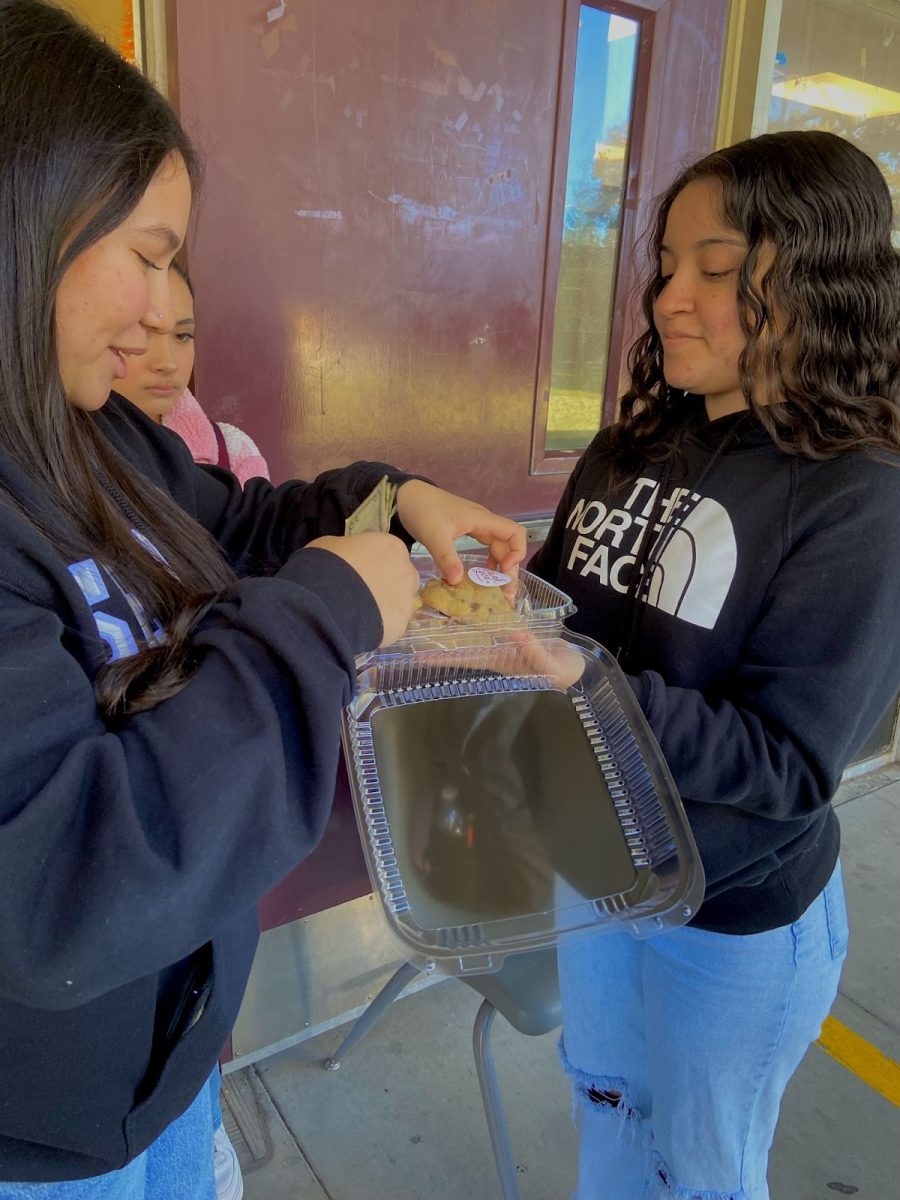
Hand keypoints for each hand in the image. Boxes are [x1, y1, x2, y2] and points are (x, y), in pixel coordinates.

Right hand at [308, 532, 418, 646]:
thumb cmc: (327, 565)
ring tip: (360, 615)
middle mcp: (406, 570)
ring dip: (384, 607)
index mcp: (391, 546)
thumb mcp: (332, 546)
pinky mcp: (402, 624)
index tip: (359, 571)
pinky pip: (392, 624)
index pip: (389, 553)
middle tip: (362, 594)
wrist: (327, 602)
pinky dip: (380, 626)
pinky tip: (361, 628)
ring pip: (399, 603)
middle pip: (400, 577)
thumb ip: (350, 550)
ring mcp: (407, 599)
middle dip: (385, 585)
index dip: (373, 564)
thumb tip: (349, 558)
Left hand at [395, 481, 526, 583]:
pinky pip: (487, 544)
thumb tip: (458, 582)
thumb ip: (446, 557)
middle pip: (509, 543)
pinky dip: (489, 559)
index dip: (517, 552)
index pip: (515, 532)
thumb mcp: (433, 535)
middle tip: (505, 593)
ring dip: (501, 565)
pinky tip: (482, 571)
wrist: (406, 495)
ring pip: (498, 545)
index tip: (503, 571)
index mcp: (482, 520)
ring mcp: (476, 524)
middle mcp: (483, 521)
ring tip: (497, 587)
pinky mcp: (466, 528)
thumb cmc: (422, 510)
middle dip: (510, 567)